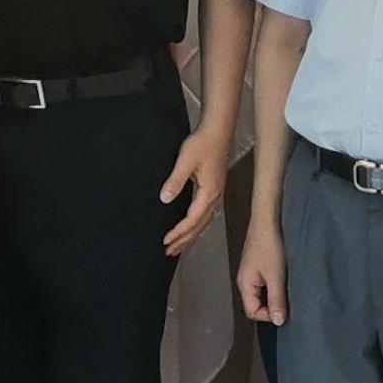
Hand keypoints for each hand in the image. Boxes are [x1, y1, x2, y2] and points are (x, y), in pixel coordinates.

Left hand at [160, 124, 230, 253]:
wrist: (217, 131)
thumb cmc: (203, 143)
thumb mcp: (185, 161)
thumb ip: (175, 181)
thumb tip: (165, 199)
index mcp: (209, 193)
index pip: (192, 220)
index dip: (178, 232)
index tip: (166, 241)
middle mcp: (215, 197)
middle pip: (199, 226)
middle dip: (184, 241)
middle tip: (169, 252)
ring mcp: (216, 194)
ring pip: (203, 222)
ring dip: (191, 235)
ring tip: (178, 246)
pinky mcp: (214, 189)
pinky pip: (205, 214)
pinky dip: (196, 225)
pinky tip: (190, 228)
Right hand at [236, 215, 287, 325]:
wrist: (267, 220)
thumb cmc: (270, 246)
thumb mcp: (276, 276)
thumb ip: (276, 299)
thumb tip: (278, 322)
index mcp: (244, 284)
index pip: (253, 312)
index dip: (269, 316)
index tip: (285, 310)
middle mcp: (244, 281)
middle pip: (256, 304)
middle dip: (272, 307)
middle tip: (288, 301)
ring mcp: (250, 273)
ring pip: (261, 295)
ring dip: (274, 296)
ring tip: (287, 290)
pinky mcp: (258, 266)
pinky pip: (264, 285)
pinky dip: (274, 287)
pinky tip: (284, 280)